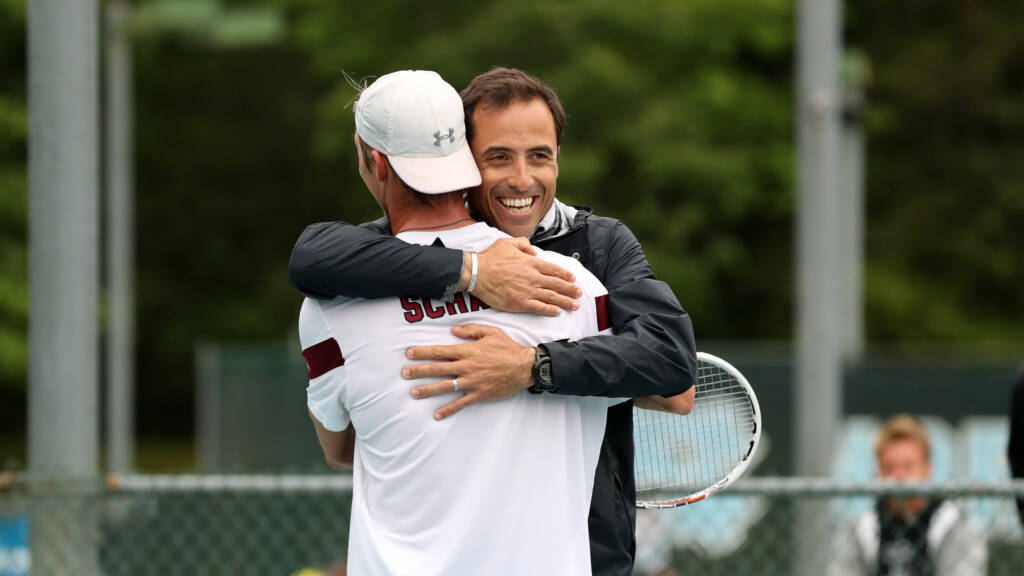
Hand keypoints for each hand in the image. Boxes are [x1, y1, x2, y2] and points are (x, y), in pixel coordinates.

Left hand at [403, 324, 536, 420]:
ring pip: (445, 386)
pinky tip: (436, 415)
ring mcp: (471, 382)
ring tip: (413, 392)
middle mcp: (466, 367)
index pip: (440, 351)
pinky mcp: (479, 394)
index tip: (409, 353)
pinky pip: (460, 403)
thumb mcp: (491, 332)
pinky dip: (448, 409)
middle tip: (404, 373)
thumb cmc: (508, 348)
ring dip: (427, 390)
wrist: (524, 367)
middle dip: (418, 370)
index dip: (423, 352)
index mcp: (467, 351)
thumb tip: (453, 330)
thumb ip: (471, 330)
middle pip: (437, 369)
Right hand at [465, 237, 580, 315]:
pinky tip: (558, 312)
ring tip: (575, 305)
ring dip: (566, 301)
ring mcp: (527, 291)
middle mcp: (533, 277)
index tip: (573, 279)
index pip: (554, 269)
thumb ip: (524, 244)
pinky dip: (550, 310)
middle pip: (557, 284)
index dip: (565, 275)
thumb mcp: (508, 242)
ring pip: (552, 297)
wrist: (476, 273)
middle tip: (579, 293)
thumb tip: (534, 251)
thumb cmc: (490, 258)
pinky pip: (539, 307)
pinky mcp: (520, 303)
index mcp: (531, 263)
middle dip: (571, 289)